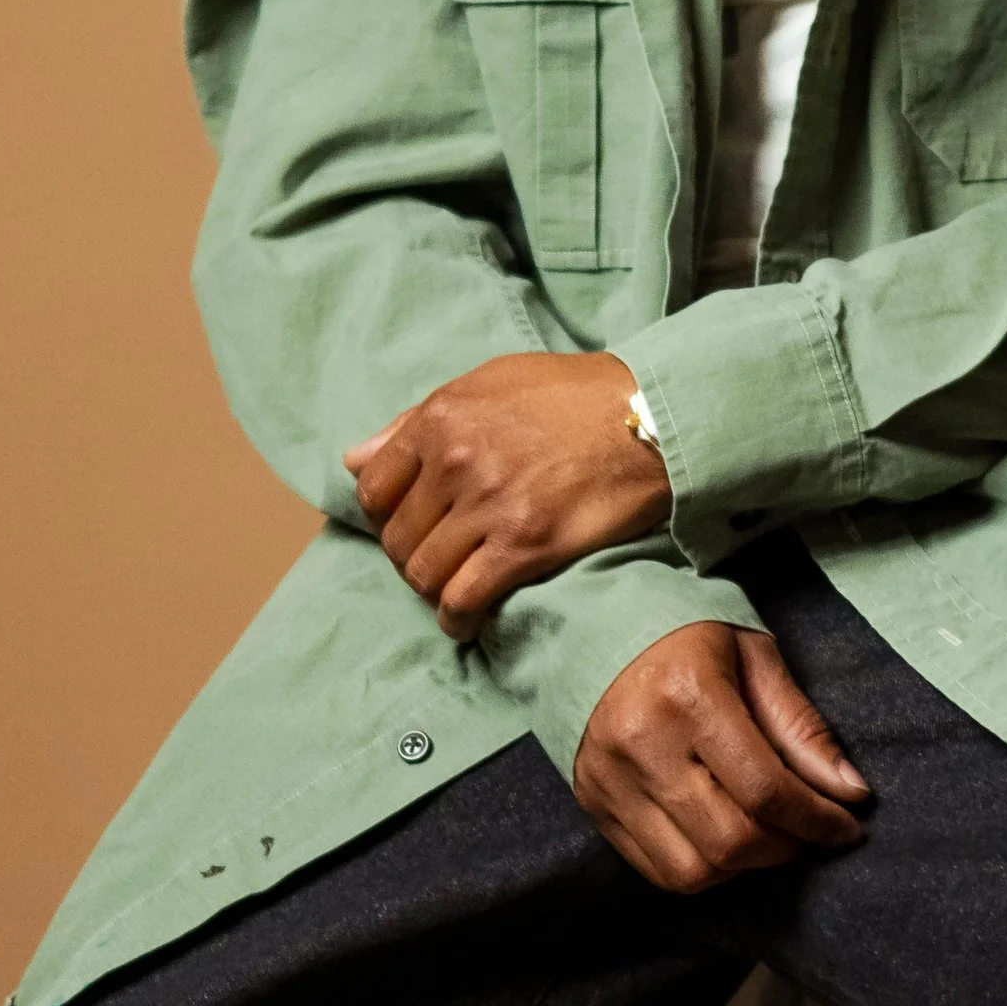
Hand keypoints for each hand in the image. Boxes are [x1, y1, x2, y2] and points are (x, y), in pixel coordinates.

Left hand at [345, 351, 669, 638]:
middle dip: (411, 557)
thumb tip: (355, 458)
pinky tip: (466, 622)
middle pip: (398, 537)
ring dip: (433, 591)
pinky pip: (463, 599)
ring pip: (424, 573)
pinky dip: (457, 620)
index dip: (387, 515)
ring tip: (453, 591)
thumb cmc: (575, 395)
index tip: (410, 525)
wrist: (652, 417)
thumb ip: (418, 421)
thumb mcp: (490, 383)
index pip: (374, 487)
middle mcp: (455, 462)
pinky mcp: (525, 546)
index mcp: (441, 419)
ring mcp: (489, 506)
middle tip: (438, 562)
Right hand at [575, 621, 871, 892]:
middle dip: (785, 848)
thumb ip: (802, 727)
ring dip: (743, 866)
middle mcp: (642, 745)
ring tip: (763, 832)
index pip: (766, 790)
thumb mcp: (757, 659)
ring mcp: (610, 780)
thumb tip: (850, 792)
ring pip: (692, 872)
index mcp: (688, 696)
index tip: (847, 827)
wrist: (599, 629)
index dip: (818, 821)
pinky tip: (720, 835)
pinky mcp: (594, 803)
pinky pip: (656, 871)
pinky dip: (702, 868)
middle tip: (807, 830)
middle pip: (730, 842)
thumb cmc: (690, 640)